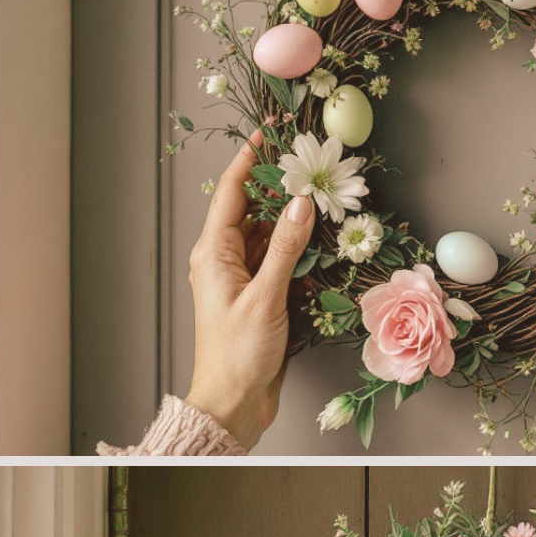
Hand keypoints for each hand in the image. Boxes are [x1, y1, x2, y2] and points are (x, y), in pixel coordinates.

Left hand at [185, 130, 314, 449]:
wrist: (233, 404)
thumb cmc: (237, 356)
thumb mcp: (265, 297)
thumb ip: (285, 248)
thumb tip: (301, 204)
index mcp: (213, 253)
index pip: (231, 192)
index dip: (250, 159)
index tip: (270, 132)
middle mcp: (224, 261)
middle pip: (253, 210)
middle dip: (280, 189)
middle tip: (310, 165)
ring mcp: (242, 280)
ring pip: (269, 236)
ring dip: (293, 222)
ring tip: (322, 202)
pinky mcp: (259, 299)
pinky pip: (279, 263)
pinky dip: (298, 254)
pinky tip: (319, 246)